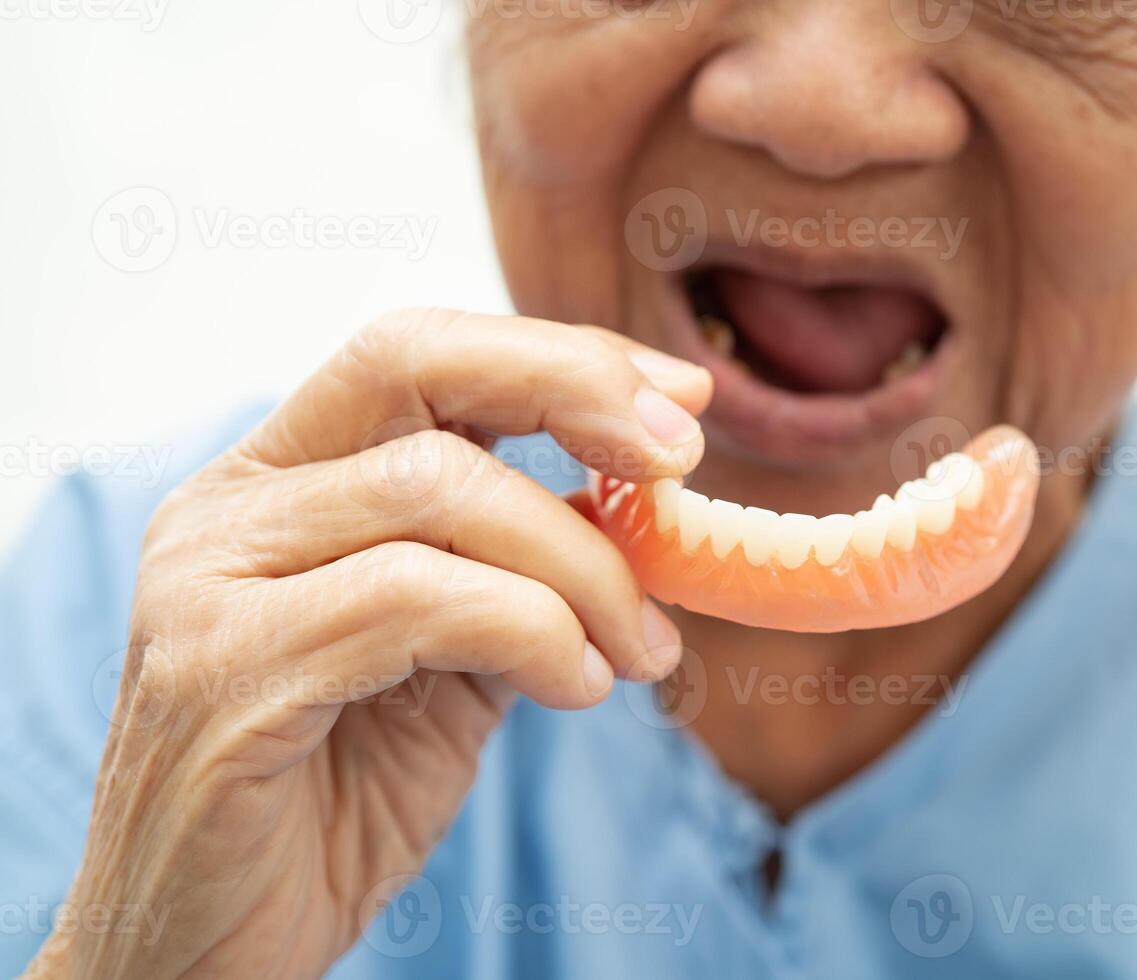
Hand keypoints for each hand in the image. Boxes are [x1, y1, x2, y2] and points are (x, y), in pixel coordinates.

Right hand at [27, 308, 709, 978]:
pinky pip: (414, 600)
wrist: (212, 953)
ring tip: (636, 650)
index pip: (418, 353)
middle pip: (412, 366)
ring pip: (436, 489)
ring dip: (579, 567)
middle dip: (572, 391)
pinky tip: (575, 685)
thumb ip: (519, 576)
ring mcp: (207, 582)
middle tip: (682, 465)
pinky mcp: (221, 674)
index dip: (560, 356)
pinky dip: (529, 630)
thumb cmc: (332, 801)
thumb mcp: (452, 665)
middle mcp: (226, 509)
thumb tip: (648, 511)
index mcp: (276, 485)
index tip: (681, 403)